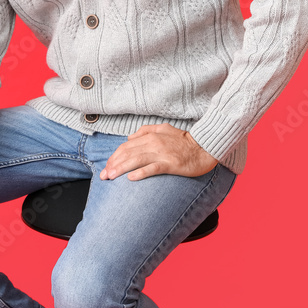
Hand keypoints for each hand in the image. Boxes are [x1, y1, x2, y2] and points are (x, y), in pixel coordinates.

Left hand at [100, 123, 218, 180]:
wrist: (204, 147)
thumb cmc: (184, 141)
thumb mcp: (164, 129)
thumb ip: (145, 131)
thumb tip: (129, 138)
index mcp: (151, 135)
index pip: (126, 146)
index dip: (114, 156)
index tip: (107, 166)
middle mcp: (154, 143)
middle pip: (128, 153)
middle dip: (113, 164)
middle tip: (104, 175)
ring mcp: (162, 154)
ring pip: (136, 160)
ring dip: (121, 169)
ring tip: (111, 177)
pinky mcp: (170, 164)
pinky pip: (152, 168)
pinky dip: (140, 173)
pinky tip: (131, 178)